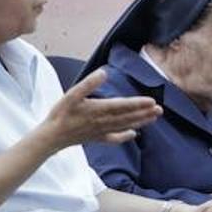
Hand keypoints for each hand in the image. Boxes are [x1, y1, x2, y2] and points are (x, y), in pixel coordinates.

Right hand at [41, 69, 162, 149]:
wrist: (51, 136)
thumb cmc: (60, 114)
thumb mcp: (71, 94)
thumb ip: (88, 83)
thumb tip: (103, 73)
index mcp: (98, 109)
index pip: (122, 106)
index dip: (137, 103)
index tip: (152, 101)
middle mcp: (102, 121)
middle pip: (127, 117)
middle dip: (144, 113)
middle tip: (160, 110)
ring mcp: (100, 131)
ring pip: (124, 126)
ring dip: (140, 122)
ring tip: (153, 118)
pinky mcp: (96, 138)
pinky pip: (114, 138)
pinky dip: (124, 136)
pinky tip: (133, 135)